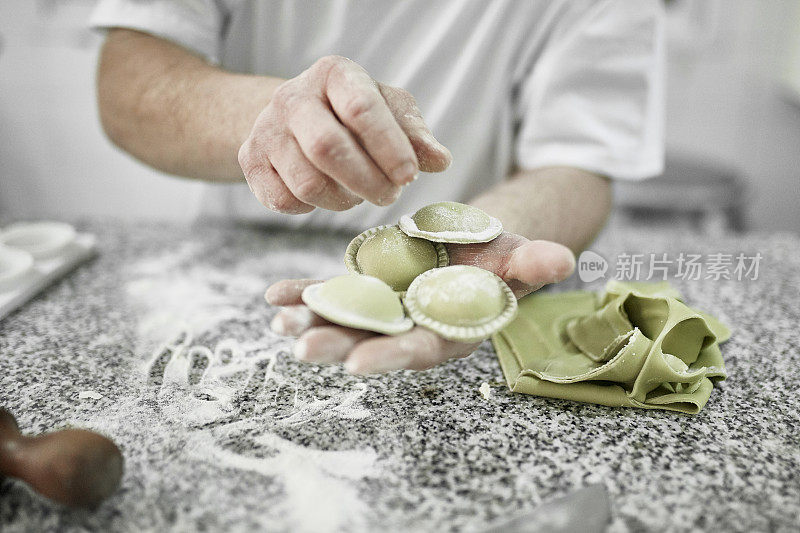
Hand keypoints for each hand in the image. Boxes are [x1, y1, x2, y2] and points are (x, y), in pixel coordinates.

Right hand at [238, 55, 451, 213]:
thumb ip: (415, 134)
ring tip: (359, 193)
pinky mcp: (250, 161)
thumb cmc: (353, 114)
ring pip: (307, 183)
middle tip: (389, 195)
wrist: (295, 117)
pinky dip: (313, 208)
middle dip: (367, 181)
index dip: (389, 147)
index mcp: (333, 75)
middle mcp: (292, 96)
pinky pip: (285, 201)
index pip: (361, 108)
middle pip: (328, 148)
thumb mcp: (389, 111)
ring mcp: (265, 129)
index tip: (409, 176)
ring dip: (343, 200)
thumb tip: (439, 160)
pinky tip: (326, 194)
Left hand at [265, 235, 574, 373]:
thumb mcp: (519, 257)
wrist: (472, 246)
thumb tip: (562, 260)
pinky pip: (330, 292)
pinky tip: (274, 294)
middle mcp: (409, 327)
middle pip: (370, 341)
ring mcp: (382, 309)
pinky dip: (303, 293)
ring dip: (311, 321)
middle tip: (301, 348)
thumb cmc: (500, 258)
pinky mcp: (364, 288)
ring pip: (344, 321)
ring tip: (279, 319)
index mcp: (446, 331)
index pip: (419, 350)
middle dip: (336, 347)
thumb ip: (534, 263)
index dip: (391, 356)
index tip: (358, 364)